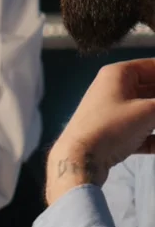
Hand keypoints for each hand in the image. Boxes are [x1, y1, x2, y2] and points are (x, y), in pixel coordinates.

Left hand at [46, 58, 154, 204]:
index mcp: (119, 74)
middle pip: (153, 90)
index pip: (153, 67)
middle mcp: (115, 88)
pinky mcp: (115, 134)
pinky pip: (143, 131)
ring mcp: (114, 112)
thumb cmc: (111, 127)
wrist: (79, 159)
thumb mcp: (148, 112)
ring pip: (149, 112)